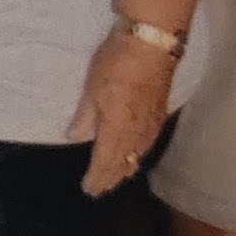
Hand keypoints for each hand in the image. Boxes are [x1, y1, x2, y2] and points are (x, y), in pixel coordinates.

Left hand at [65, 28, 178, 197]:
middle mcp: (136, 131)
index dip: (97, 176)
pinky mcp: (160, 113)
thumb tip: (75, 137)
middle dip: (110, 177)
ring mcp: (151, 123)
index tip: (89, 189)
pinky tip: (137, 155)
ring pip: (138, 154)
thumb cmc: (116, 63)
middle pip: (123, 161)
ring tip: (117, 178)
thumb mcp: (92, 88)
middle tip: (100, 190)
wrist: (151, 45)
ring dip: (125, 168)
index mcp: (117, 127)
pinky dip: (139, 154)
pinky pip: (148, 143)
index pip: (105, 160)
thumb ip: (85, 116)